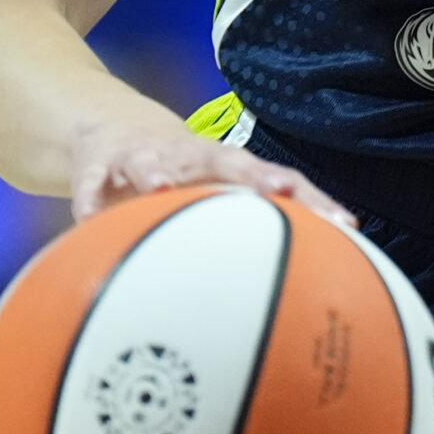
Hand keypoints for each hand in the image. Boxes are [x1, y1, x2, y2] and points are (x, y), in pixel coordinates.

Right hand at [67, 115, 356, 229]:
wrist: (111, 127)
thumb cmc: (174, 177)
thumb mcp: (204, 198)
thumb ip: (237, 244)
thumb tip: (287, 306)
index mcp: (227, 168)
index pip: (280, 181)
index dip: (313, 200)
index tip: (345, 224)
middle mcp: (193, 156)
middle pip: (231, 161)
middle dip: (255, 176)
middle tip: (278, 191)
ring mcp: (146, 155)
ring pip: (153, 159)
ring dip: (157, 170)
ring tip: (162, 187)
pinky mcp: (100, 161)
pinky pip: (94, 179)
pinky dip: (91, 196)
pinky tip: (87, 218)